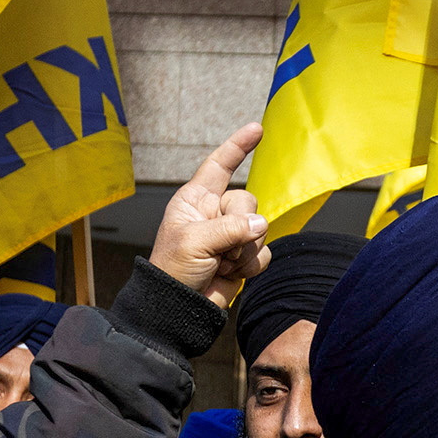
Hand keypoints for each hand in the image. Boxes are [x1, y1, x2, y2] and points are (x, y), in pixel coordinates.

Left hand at [149, 124, 270, 308]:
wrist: (179, 308)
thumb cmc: (173, 270)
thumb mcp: (195, 242)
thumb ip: (230, 228)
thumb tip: (261, 225)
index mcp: (195, 200)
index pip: (219, 166)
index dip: (237, 146)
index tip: (257, 129)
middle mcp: (215, 213)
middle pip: (248, 201)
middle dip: (240, 224)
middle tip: (221, 247)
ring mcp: (231, 235)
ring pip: (260, 228)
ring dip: (244, 250)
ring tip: (221, 263)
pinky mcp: (243, 257)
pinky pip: (264, 251)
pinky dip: (252, 264)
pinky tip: (232, 273)